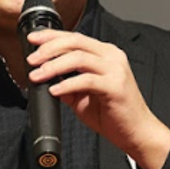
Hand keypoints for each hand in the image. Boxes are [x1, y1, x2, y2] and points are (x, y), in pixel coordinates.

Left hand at [26, 29, 169, 168]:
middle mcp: (112, 57)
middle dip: (48, 49)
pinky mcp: (116, 86)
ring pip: (78, 58)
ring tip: (38, 75)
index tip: (33, 39)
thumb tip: (45, 78)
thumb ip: (68, 83)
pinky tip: (55, 90)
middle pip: (75, 42)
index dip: (52, 36)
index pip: (75, 38)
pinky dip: (67, 84)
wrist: (137, 132)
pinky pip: (86, 80)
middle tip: (32, 60)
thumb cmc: (114, 113)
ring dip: (54, 65)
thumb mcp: (84, 95)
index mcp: (105, 54)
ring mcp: (116, 70)